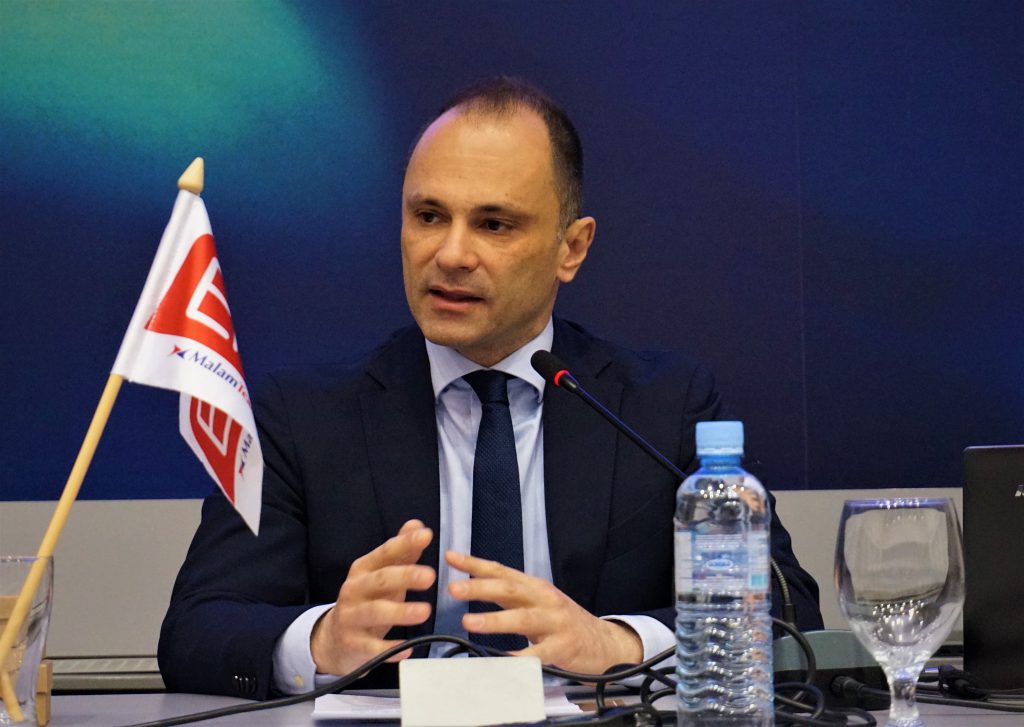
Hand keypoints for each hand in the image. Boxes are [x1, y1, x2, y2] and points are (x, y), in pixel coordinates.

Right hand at [311, 520, 435, 675]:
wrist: (334, 640)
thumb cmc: (367, 601)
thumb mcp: (381, 574)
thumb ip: (401, 551)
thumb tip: (417, 525)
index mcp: (363, 570)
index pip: (385, 553)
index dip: (404, 543)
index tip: (427, 535)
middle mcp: (354, 590)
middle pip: (380, 580)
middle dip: (405, 576)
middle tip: (431, 576)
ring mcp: (351, 617)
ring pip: (375, 612)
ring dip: (400, 611)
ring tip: (425, 611)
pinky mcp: (353, 644)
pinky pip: (372, 647)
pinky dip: (389, 649)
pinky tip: (408, 648)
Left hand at [445, 551, 642, 674]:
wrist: (603, 642)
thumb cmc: (561, 621)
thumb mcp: (535, 601)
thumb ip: (506, 595)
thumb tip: (468, 584)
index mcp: (534, 587)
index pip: (501, 570)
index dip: (475, 564)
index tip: (451, 558)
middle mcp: (544, 599)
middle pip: (510, 590)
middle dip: (480, 588)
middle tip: (453, 588)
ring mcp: (555, 622)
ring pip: (522, 618)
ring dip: (494, 619)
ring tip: (468, 621)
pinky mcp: (564, 647)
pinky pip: (540, 653)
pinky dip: (522, 657)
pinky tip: (504, 660)